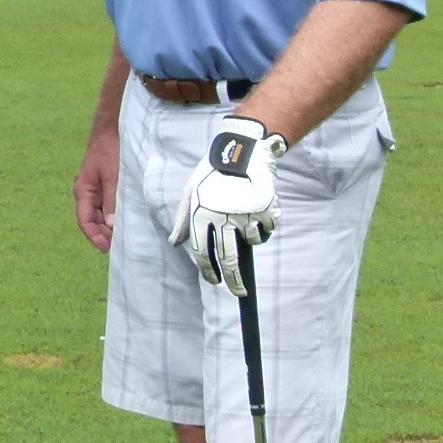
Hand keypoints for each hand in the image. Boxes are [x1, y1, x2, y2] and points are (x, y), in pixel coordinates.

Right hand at [74, 125, 118, 253]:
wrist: (113, 129)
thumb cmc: (111, 151)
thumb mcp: (113, 178)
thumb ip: (111, 202)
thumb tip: (111, 227)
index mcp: (83, 191)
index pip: (84, 221)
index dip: (94, 236)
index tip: (107, 248)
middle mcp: (87, 193)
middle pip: (92, 220)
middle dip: (103, 234)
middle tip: (120, 244)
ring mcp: (96, 189)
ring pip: (100, 214)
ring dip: (109, 225)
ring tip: (124, 234)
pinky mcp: (105, 185)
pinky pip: (107, 205)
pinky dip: (114, 214)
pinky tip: (125, 218)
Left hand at [175, 115, 287, 294]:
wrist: (243, 150)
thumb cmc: (213, 173)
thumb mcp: (191, 192)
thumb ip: (182, 220)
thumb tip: (175, 244)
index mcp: (201, 214)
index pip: (203, 253)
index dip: (208, 271)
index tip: (214, 281)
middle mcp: (223, 217)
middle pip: (229, 259)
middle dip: (234, 281)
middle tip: (239, 292)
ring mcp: (246, 214)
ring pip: (251, 242)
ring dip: (251, 240)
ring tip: (248, 222)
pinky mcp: (266, 209)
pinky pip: (268, 229)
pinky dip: (265, 226)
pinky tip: (259, 211)